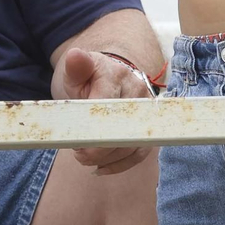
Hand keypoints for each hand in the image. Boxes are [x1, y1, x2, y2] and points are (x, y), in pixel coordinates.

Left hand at [51, 47, 153, 174]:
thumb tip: (75, 56)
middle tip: (78, 153)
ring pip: (131, 144)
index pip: (106, 108)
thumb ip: (75, 66)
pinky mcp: (149, 127)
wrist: (112, 76)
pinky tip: (101, 168)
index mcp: (117, 76)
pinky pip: (140, 152)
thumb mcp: (78, 70)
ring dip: (106, 158)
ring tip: (85, 158)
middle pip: (120, 130)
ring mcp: (147, 111)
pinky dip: (120, 164)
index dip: (90, 131)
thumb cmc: (91, 76)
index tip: (75, 143)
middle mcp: (138, 92)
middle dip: (97, 149)